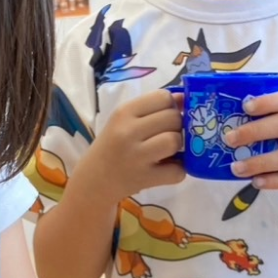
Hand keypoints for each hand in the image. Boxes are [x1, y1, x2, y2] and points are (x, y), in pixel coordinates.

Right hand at [80, 89, 184, 204]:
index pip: (163, 97)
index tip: (164, 116)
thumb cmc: (112, 146)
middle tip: (165, 135)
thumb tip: (183, 98)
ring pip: (175, 140)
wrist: (94, 181)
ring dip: (177, 147)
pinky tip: (165, 169)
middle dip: (176, 126)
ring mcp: (137, 156)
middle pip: (173, 118)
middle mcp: (128, 131)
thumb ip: (152, 107)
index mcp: (124, 112)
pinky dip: (177, 171)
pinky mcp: (145, 178)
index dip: (170, 106)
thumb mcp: (123, 120)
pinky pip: (177, 171)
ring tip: (166, 152)